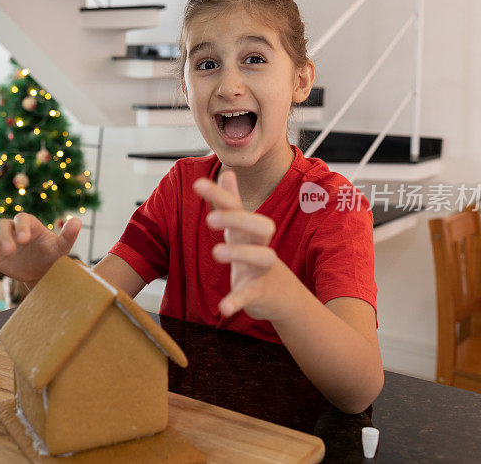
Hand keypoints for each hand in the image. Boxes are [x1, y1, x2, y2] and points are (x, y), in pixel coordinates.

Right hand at [0, 213, 80, 285]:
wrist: (39, 273)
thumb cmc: (51, 257)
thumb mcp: (61, 249)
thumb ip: (67, 236)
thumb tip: (78, 221)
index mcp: (29, 224)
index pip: (22, 218)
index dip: (21, 226)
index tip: (25, 238)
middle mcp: (12, 229)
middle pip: (2, 224)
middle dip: (4, 236)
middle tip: (11, 250)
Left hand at [193, 171, 290, 320]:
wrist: (283, 295)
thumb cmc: (255, 256)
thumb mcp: (242, 229)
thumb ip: (232, 201)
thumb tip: (226, 171)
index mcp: (249, 229)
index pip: (236, 206)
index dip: (219, 195)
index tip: (198, 184)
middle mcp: (258, 245)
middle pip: (259, 226)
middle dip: (237, 220)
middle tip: (209, 219)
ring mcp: (261, 269)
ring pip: (260, 257)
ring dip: (239, 254)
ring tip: (216, 252)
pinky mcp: (259, 293)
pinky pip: (249, 295)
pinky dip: (236, 301)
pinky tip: (223, 308)